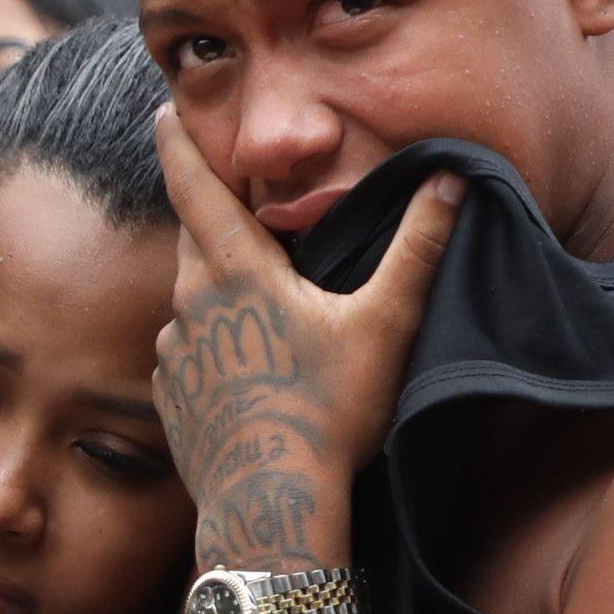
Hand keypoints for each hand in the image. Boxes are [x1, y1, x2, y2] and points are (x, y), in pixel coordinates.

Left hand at [151, 112, 457, 568]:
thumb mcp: (384, 325)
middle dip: (208, 212)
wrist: (269, 504)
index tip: (163, 109)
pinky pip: (187, 350)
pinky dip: (211, 340)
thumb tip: (451, 179)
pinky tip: (246, 362)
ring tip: (257, 297)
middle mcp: (192, 304)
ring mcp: (176, 354)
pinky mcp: (172, 396)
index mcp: (236, 273)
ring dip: (216, 286)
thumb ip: (417, 248)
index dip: (180, 145)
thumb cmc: (328, 411)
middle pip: (193, 238)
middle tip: (230, 196)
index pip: (197, 188)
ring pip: (191, 298)